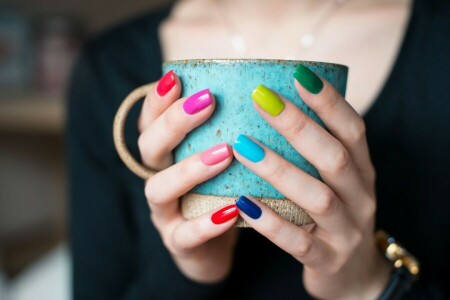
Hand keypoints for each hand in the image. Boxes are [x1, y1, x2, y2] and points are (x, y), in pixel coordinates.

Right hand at [138, 71, 237, 282]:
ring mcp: (164, 213)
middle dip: (175, 123)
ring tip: (224, 154)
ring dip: (189, 169)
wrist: (214, 247)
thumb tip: (263, 89)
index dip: (158, 99)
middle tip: (207, 102)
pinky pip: (186, 235)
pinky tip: (232, 210)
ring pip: (160, 188)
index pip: (151, 120)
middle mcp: (158, 177)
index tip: (177, 77)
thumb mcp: (221, 156)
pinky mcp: (178, 243)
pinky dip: (206, 223)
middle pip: (149, 147)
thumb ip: (229, 128)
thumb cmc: (222, 191)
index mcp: (166, 154)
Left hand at [233, 66, 391, 298]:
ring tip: (242, 146)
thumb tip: (272, 105)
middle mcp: (360, 197)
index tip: (298, 73)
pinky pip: (297, 242)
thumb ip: (315, 150)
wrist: (354, 276)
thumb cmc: (334, 214)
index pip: (353, 129)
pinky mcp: (327, 260)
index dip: (329, 101)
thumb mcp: (335, 181)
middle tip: (260, 99)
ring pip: (316, 197)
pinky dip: (270, 222)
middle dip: (298, 125)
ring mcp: (346, 231)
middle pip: (334, 157)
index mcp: (362, 171)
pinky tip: (242, 202)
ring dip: (279, 169)